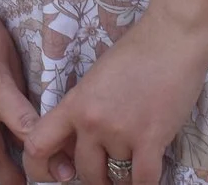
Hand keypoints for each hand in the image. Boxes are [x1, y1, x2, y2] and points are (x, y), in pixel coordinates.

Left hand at [23, 14, 207, 184]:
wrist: (170, 38)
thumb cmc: (136, 54)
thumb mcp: (95, 80)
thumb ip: (84, 111)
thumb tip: (79, 145)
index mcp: (74, 103)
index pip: (37, 145)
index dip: (40, 170)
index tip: (57, 177)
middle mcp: (90, 120)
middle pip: (83, 172)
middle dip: (98, 177)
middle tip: (110, 170)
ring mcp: (119, 130)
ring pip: (117, 177)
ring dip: (126, 175)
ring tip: (136, 159)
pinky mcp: (150, 138)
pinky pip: (143, 181)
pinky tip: (148, 178)